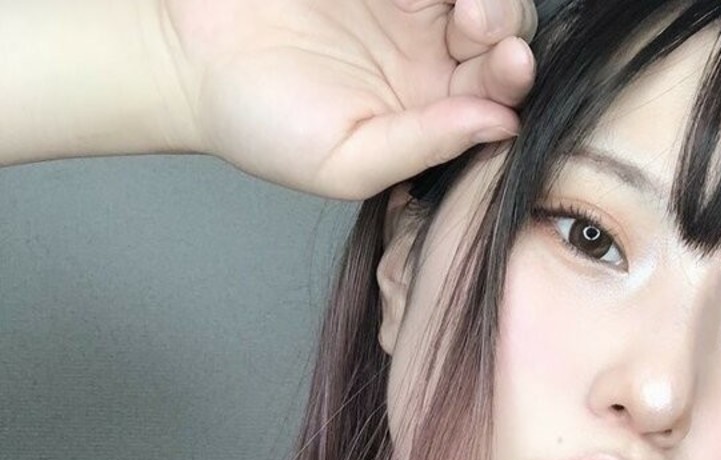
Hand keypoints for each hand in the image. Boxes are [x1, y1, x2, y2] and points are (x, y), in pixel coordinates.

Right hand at [156, 0, 537, 198]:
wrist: (187, 59)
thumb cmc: (261, 124)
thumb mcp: (348, 162)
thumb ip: (424, 146)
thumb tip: (500, 128)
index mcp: (431, 108)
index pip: (498, 90)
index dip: (513, 74)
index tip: (507, 63)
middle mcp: (429, 50)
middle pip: (501, 26)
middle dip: (505, 21)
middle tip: (476, 22)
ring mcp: (405, 0)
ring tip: (462, 3)